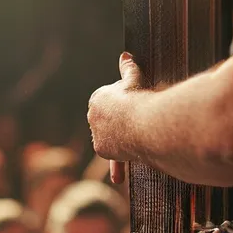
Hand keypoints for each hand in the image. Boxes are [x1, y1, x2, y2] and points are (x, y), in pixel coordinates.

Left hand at [88, 52, 145, 168]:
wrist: (140, 120)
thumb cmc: (140, 97)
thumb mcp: (135, 79)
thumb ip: (129, 68)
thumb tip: (125, 54)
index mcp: (97, 98)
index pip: (110, 101)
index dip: (125, 103)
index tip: (137, 104)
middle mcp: (92, 117)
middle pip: (109, 121)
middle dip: (121, 122)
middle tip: (140, 120)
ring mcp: (97, 135)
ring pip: (111, 138)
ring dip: (122, 140)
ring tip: (138, 137)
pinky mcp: (104, 150)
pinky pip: (113, 158)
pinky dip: (117, 167)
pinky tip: (118, 179)